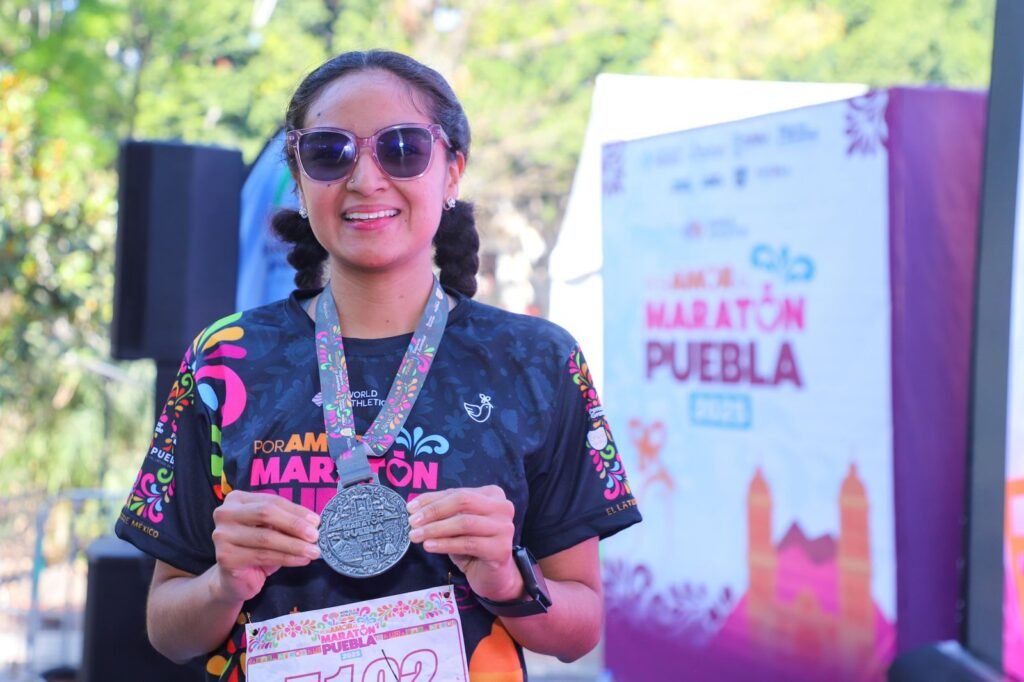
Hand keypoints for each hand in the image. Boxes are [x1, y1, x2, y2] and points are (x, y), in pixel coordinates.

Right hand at [209, 490, 320, 602]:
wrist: (233, 579)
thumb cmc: (255, 548)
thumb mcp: (271, 529)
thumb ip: (286, 521)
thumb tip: (314, 521)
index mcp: (237, 499)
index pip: (272, 501)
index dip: (296, 511)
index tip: (317, 521)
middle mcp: (225, 513)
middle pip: (266, 513)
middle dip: (295, 525)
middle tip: (315, 536)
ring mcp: (222, 535)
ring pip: (266, 537)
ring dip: (295, 545)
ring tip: (314, 551)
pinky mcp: (225, 557)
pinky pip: (263, 555)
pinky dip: (287, 558)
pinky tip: (301, 560)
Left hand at [406, 486, 520, 601]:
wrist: (494, 576)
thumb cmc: (473, 547)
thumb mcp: (456, 526)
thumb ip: (442, 512)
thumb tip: (414, 507)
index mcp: (492, 495)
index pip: (457, 492)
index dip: (431, 499)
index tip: (410, 508)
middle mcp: (502, 507)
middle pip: (463, 501)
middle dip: (434, 511)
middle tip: (412, 522)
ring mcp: (504, 527)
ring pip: (464, 523)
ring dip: (436, 529)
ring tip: (416, 536)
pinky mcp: (501, 549)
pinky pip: (468, 543)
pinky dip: (445, 544)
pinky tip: (429, 546)